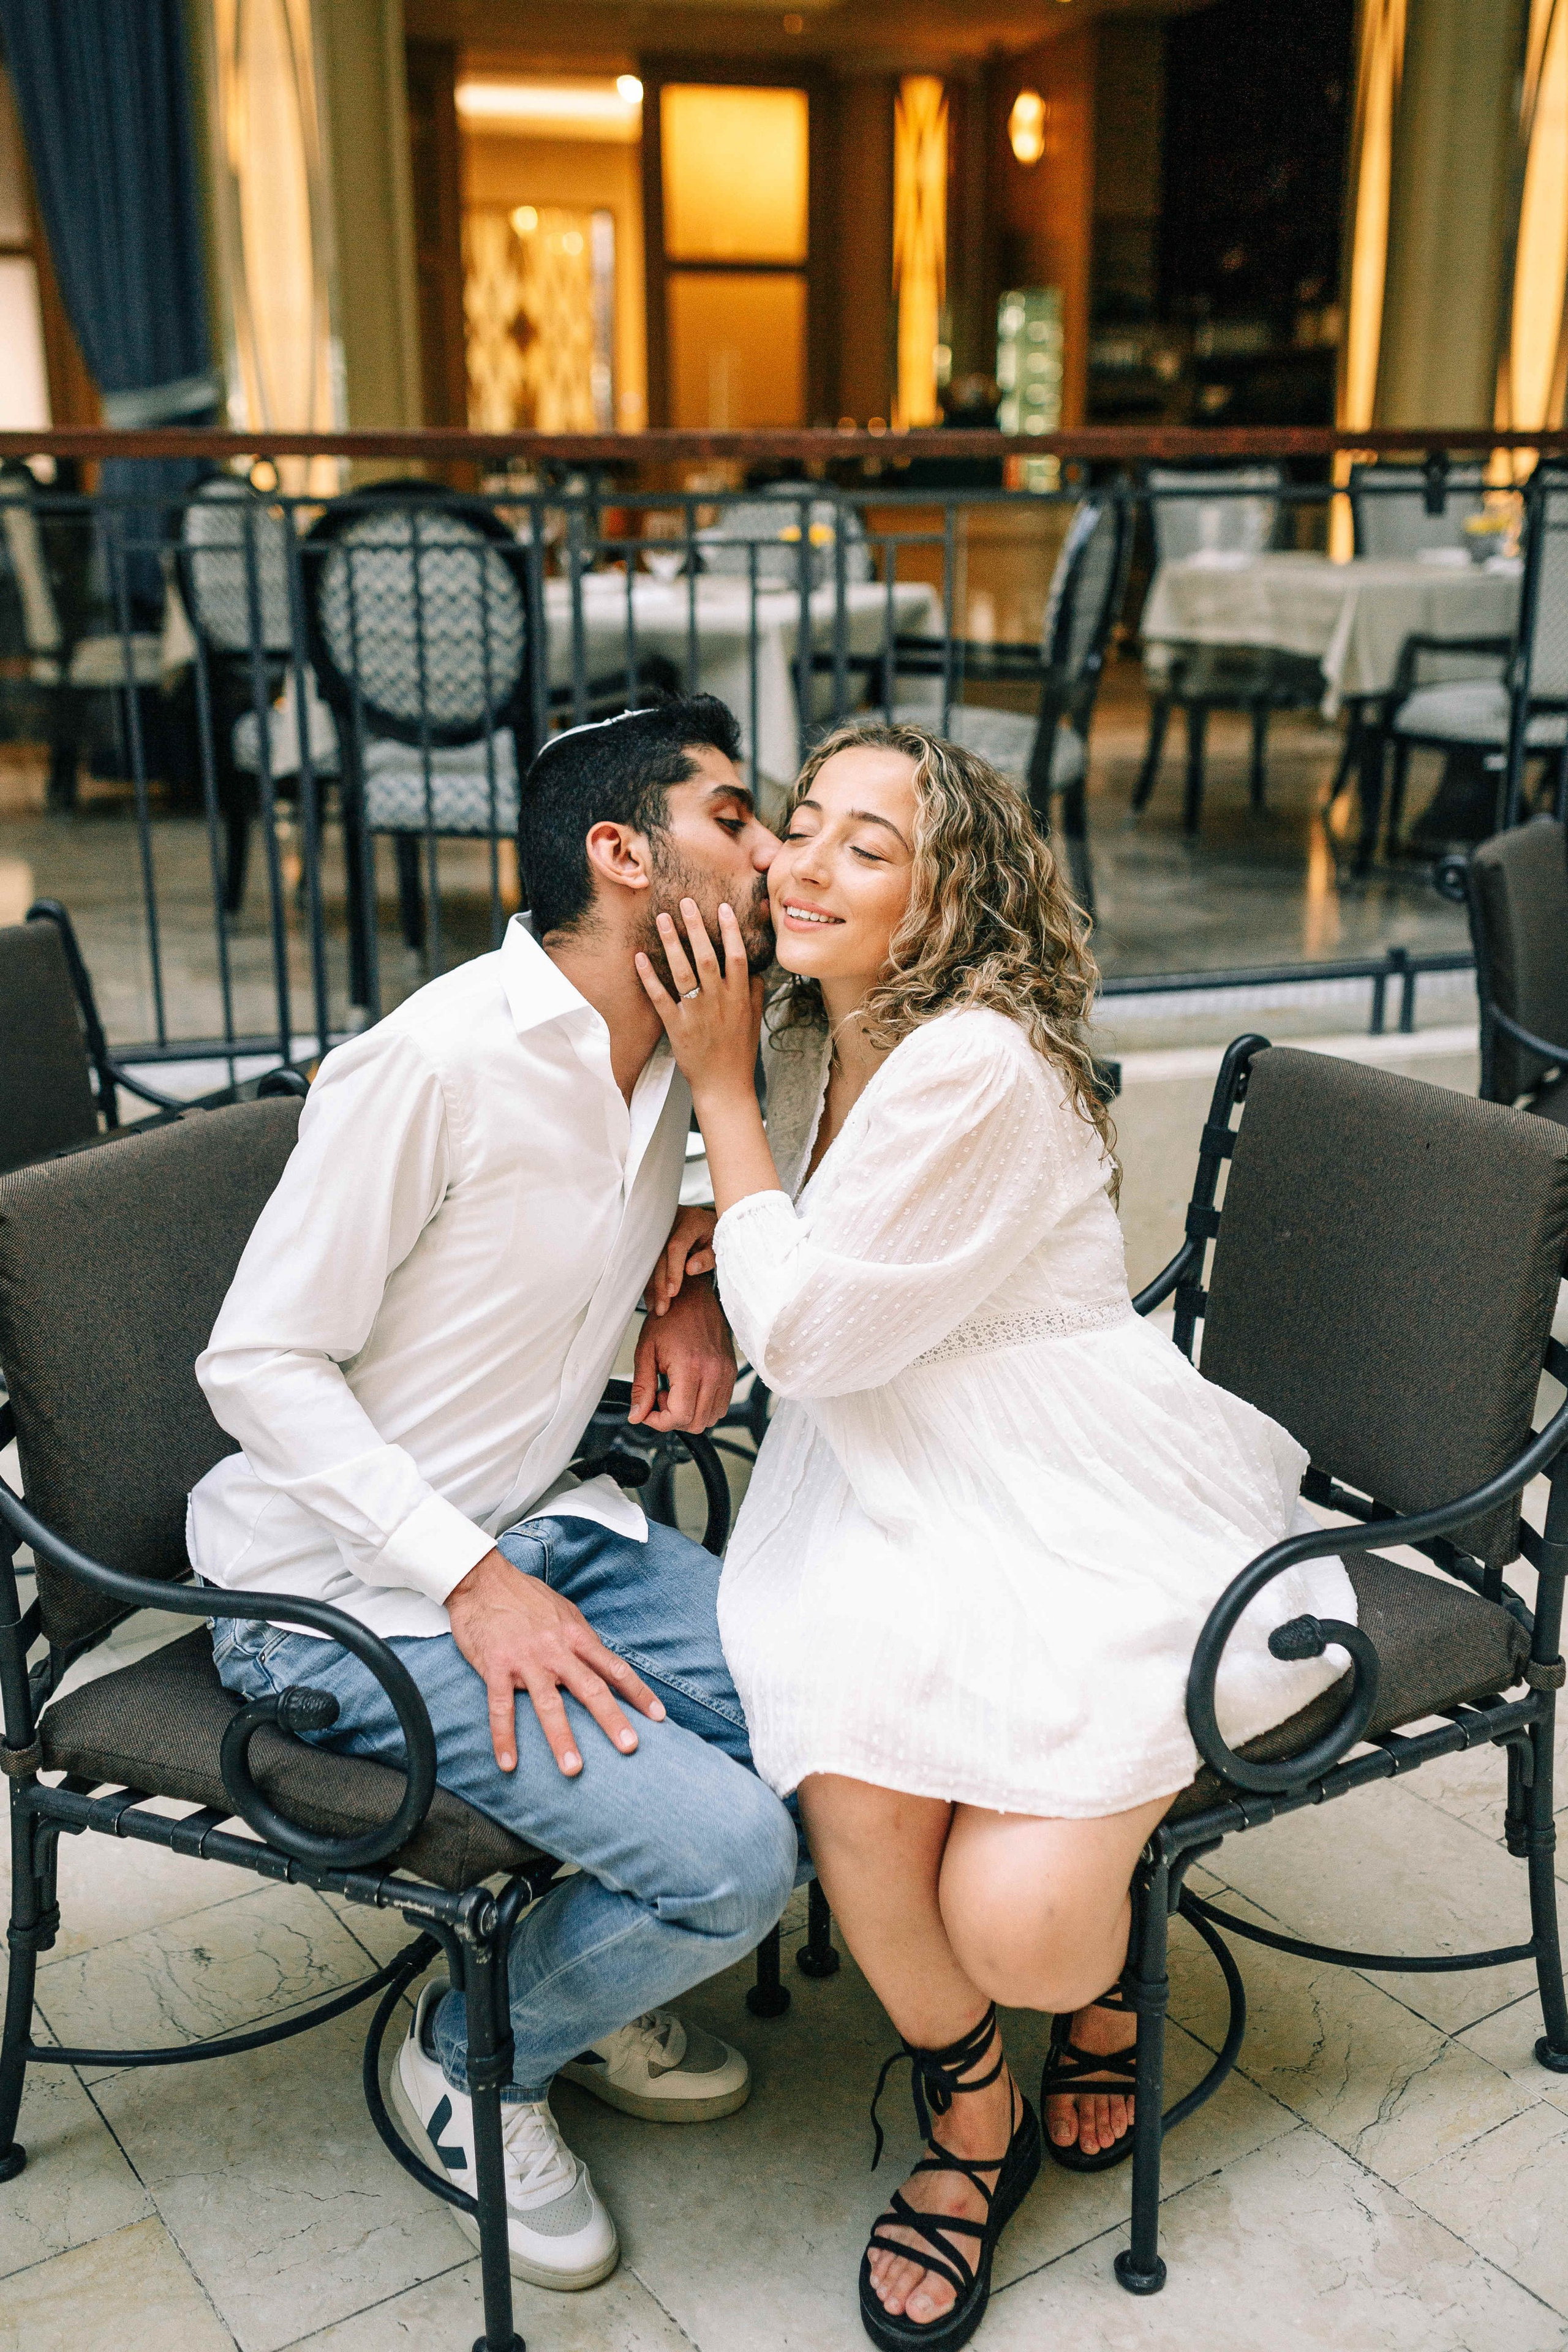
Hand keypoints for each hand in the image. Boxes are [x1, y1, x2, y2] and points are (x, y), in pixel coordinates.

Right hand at [446, 1546, 665, 1775]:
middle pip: (590, 1688)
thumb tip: (602, 1661)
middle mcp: (556, 1649)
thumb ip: (582, 1639)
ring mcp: (526, 1660)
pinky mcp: (496, 1667)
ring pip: (549, 1704)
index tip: (658, 1717)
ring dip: (562, 1738)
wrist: (483, 1580)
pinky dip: (504, 1737)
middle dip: (611, 1718)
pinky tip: (508, 1763)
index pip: (614, 1667)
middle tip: (629, 1746)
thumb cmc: (525, 1597)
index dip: (638, 1692)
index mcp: (576, 1635)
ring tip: (574, 1769)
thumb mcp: (563, 1611)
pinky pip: (501, 1707)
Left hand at [629, 1268, 735, 1429]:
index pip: (680, 1416)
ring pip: (710, 1418)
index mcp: (691, 1367)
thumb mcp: (646, 1351)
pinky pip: (721, 1405)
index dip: (659, 1422)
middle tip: (660, 1396)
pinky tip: (689, 1388)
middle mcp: (714, 1373)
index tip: (647, 1412)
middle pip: (696, 1423)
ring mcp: (726, 1373)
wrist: (693, 1297)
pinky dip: (703, 1407)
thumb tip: (637, 1415)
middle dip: (673, 1419)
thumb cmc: (669, 1318)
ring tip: (675, 1391)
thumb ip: (642, 1387)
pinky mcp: (731, 1372)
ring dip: (689, 1414)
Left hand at [635, 899, 763, 1104]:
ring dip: (672, 943)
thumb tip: (756, 971)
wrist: (724, 1087)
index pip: (737, 956)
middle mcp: (719, 1001)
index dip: (730, 931)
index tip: (722, 907)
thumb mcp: (754, 1021)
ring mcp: (697, 1013)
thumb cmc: (740, 1054)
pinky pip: (660, 998)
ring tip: (662, 919)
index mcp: (740, 997)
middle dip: (696, 927)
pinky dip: (649, 977)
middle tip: (685, 902)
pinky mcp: (677, 1027)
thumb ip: (755, 994)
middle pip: (708, 956)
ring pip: (684, 971)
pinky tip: (640, 957)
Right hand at [646, 1206, 717, 1316]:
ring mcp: (660, 1230)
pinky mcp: (654, 1239)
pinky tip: (652, 1297)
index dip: (673, 1270)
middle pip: (660, 1255)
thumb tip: (690, 1270)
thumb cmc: (716, 1235)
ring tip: (655, 1308)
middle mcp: (671, 1223)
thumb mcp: (719, 1245)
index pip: (676, 1246)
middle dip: (660, 1284)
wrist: (708, 1223)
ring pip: (651, 1260)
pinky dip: (650, 1280)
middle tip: (662, 1308)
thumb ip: (707, 1257)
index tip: (672, 1292)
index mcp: (690, 1221)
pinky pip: (649, 1261)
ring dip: (652, 1285)